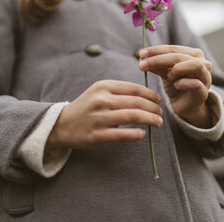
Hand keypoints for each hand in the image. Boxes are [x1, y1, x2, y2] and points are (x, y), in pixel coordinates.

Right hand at [45, 80, 162, 150]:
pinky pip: (124, 134)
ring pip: (134, 116)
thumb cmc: (86, 107)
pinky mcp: (98, 136)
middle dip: (154, 108)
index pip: (135, 88)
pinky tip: (142, 133)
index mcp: (103, 86)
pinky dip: (138, 133)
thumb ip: (120, 91)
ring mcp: (100, 118)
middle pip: (137, 102)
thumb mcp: (99, 91)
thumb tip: (148, 96)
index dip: (151, 95)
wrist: (62, 124)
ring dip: (151, 119)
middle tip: (160, 113)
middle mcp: (102, 100)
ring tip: (158, 122)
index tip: (158, 100)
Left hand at [138, 45, 212, 127]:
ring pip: (195, 65)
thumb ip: (156, 65)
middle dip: (159, 59)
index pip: (173, 48)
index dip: (156, 50)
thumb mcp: (164, 73)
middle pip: (180, 56)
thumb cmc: (176, 85)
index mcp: (193, 54)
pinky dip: (183, 83)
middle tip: (142, 65)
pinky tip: (175, 85)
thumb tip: (142, 56)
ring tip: (167, 75)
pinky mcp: (204, 91)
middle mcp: (203, 63)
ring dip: (177, 68)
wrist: (183, 106)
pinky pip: (196, 83)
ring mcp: (206, 77)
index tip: (141, 53)